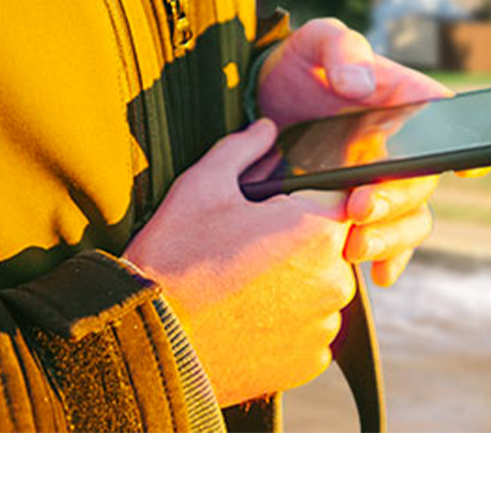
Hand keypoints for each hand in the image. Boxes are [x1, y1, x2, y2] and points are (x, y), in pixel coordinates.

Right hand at [125, 119, 354, 406]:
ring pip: (321, 292)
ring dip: (295, 288)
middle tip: (247, 253)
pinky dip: (287, 327)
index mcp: (318, 230)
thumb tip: (267, 129)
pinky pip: (310, 333)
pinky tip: (247, 321)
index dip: (309, 202)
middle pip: (333, 249)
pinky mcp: (311, 362)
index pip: (342, 201)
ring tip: (243, 290)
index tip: (277, 213)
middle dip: (300, 246)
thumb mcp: (202, 189)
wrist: (148, 343)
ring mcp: (325, 324)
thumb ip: (242, 150)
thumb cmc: (173, 260)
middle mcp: (335, 278)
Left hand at [257, 17, 453, 285]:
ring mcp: (383, 183)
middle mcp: (404, 148)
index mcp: (406, 102)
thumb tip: (360, 86)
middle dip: (395, 201)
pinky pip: (390, 241)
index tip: (466, 169)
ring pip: (411, 218)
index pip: (449, 123)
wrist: (258, 106)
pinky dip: (389, 260)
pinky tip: (377, 274)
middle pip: (423, 181)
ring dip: (391, 237)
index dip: (467, 147)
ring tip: (355, 246)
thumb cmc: (299, 67)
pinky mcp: (359, 211)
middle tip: (359, 208)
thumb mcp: (315, 43)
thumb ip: (341, 49)